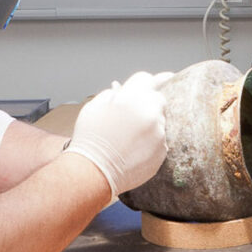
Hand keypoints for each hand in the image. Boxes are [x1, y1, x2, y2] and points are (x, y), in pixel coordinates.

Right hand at [65, 72, 171, 198]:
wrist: (93, 172)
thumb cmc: (90, 138)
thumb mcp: (94, 107)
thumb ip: (112, 93)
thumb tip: (122, 87)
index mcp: (132, 97)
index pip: (147, 79)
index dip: (144, 82)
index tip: (155, 81)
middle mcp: (149, 112)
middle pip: (158, 99)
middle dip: (148, 104)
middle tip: (134, 116)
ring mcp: (158, 133)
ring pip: (160, 121)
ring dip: (149, 124)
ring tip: (128, 137)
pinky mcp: (162, 151)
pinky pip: (160, 140)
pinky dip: (151, 142)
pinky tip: (133, 149)